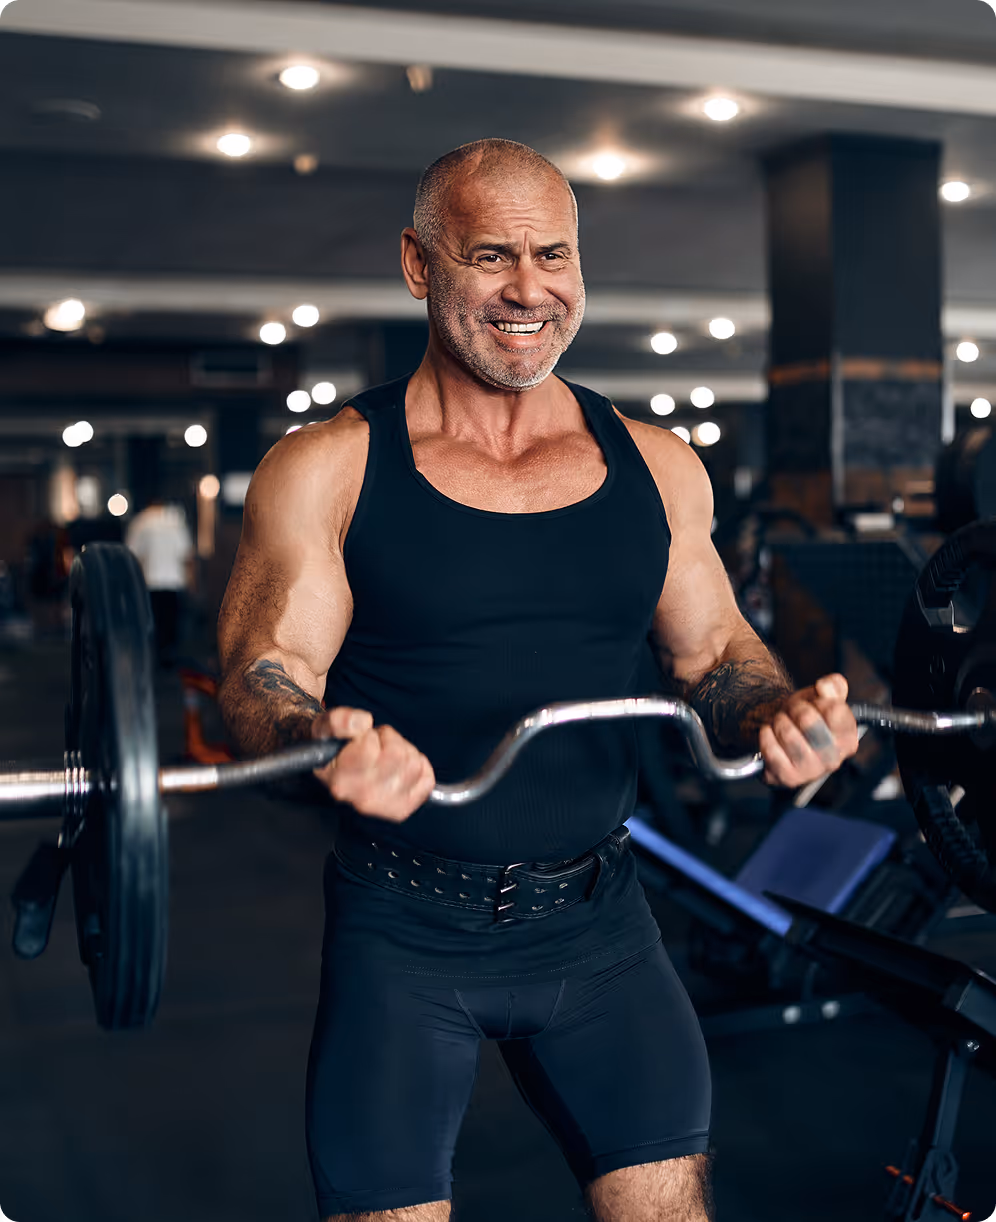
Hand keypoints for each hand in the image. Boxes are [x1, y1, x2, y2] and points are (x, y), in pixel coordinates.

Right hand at [311, 706, 435, 821]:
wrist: (335, 771)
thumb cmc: (333, 748)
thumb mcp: (327, 726)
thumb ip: (340, 720)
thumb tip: (363, 722)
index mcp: (342, 781)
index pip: (369, 747)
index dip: (369, 736)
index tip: (361, 740)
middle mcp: (363, 799)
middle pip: (397, 755)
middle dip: (389, 740)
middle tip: (376, 745)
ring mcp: (385, 806)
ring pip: (414, 764)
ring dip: (404, 751)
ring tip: (387, 755)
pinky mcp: (404, 808)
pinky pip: (427, 778)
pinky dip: (419, 766)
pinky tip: (401, 767)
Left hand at [758, 673, 859, 787]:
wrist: (781, 739)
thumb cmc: (804, 718)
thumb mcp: (820, 697)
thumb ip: (833, 686)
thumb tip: (827, 686)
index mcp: (848, 739)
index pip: (835, 710)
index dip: (819, 700)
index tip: (815, 701)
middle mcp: (834, 759)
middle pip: (809, 721)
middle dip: (795, 709)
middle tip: (792, 711)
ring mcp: (811, 771)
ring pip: (787, 734)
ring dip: (779, 721)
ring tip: (781, 723)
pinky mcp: (789, 778)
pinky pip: (771, 750)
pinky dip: (766, 736)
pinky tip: (770, 734)